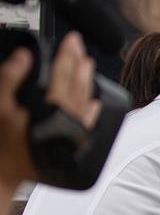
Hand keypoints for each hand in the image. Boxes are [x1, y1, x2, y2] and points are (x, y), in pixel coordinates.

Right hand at [0, 32, 100, 187]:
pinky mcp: (72, 144)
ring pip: (85, 102)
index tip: (73, 39)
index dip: (68, 54)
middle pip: (78, 85)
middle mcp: (67, 120)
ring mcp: (72, 133)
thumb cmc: (2, 143)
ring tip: (87, 65)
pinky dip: (92, 111)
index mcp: (51, 108)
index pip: (63, 74)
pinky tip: (95, 102)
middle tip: (80, 46)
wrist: (7, 174)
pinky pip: (87, 124)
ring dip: (87, 82)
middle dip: (79, 63)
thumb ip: (10, 79)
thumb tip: (24, 56)